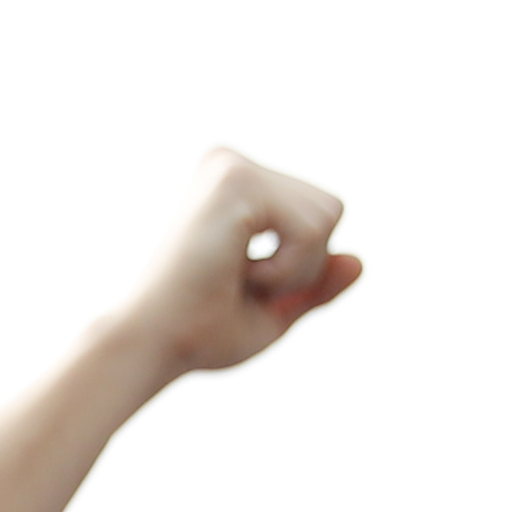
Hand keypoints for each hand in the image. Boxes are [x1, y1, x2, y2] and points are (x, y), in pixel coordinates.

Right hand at [115, 148, 360, 380]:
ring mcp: (232, 167)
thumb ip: (316, 285)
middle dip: (305, 265)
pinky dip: (288, 268)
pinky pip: (310, 228)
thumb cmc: (199, 334)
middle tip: (241, 283)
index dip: (301, 267)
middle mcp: (231, 164)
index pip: (318, 215)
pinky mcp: (236, 180)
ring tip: (237, 277)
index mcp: (235, 186)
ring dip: (296, 269)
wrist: (151, 347)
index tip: (241, 282)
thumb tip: (359, 262)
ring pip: (328, 215)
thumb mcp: (274, 310)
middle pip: (330, 209)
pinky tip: (238, 272)